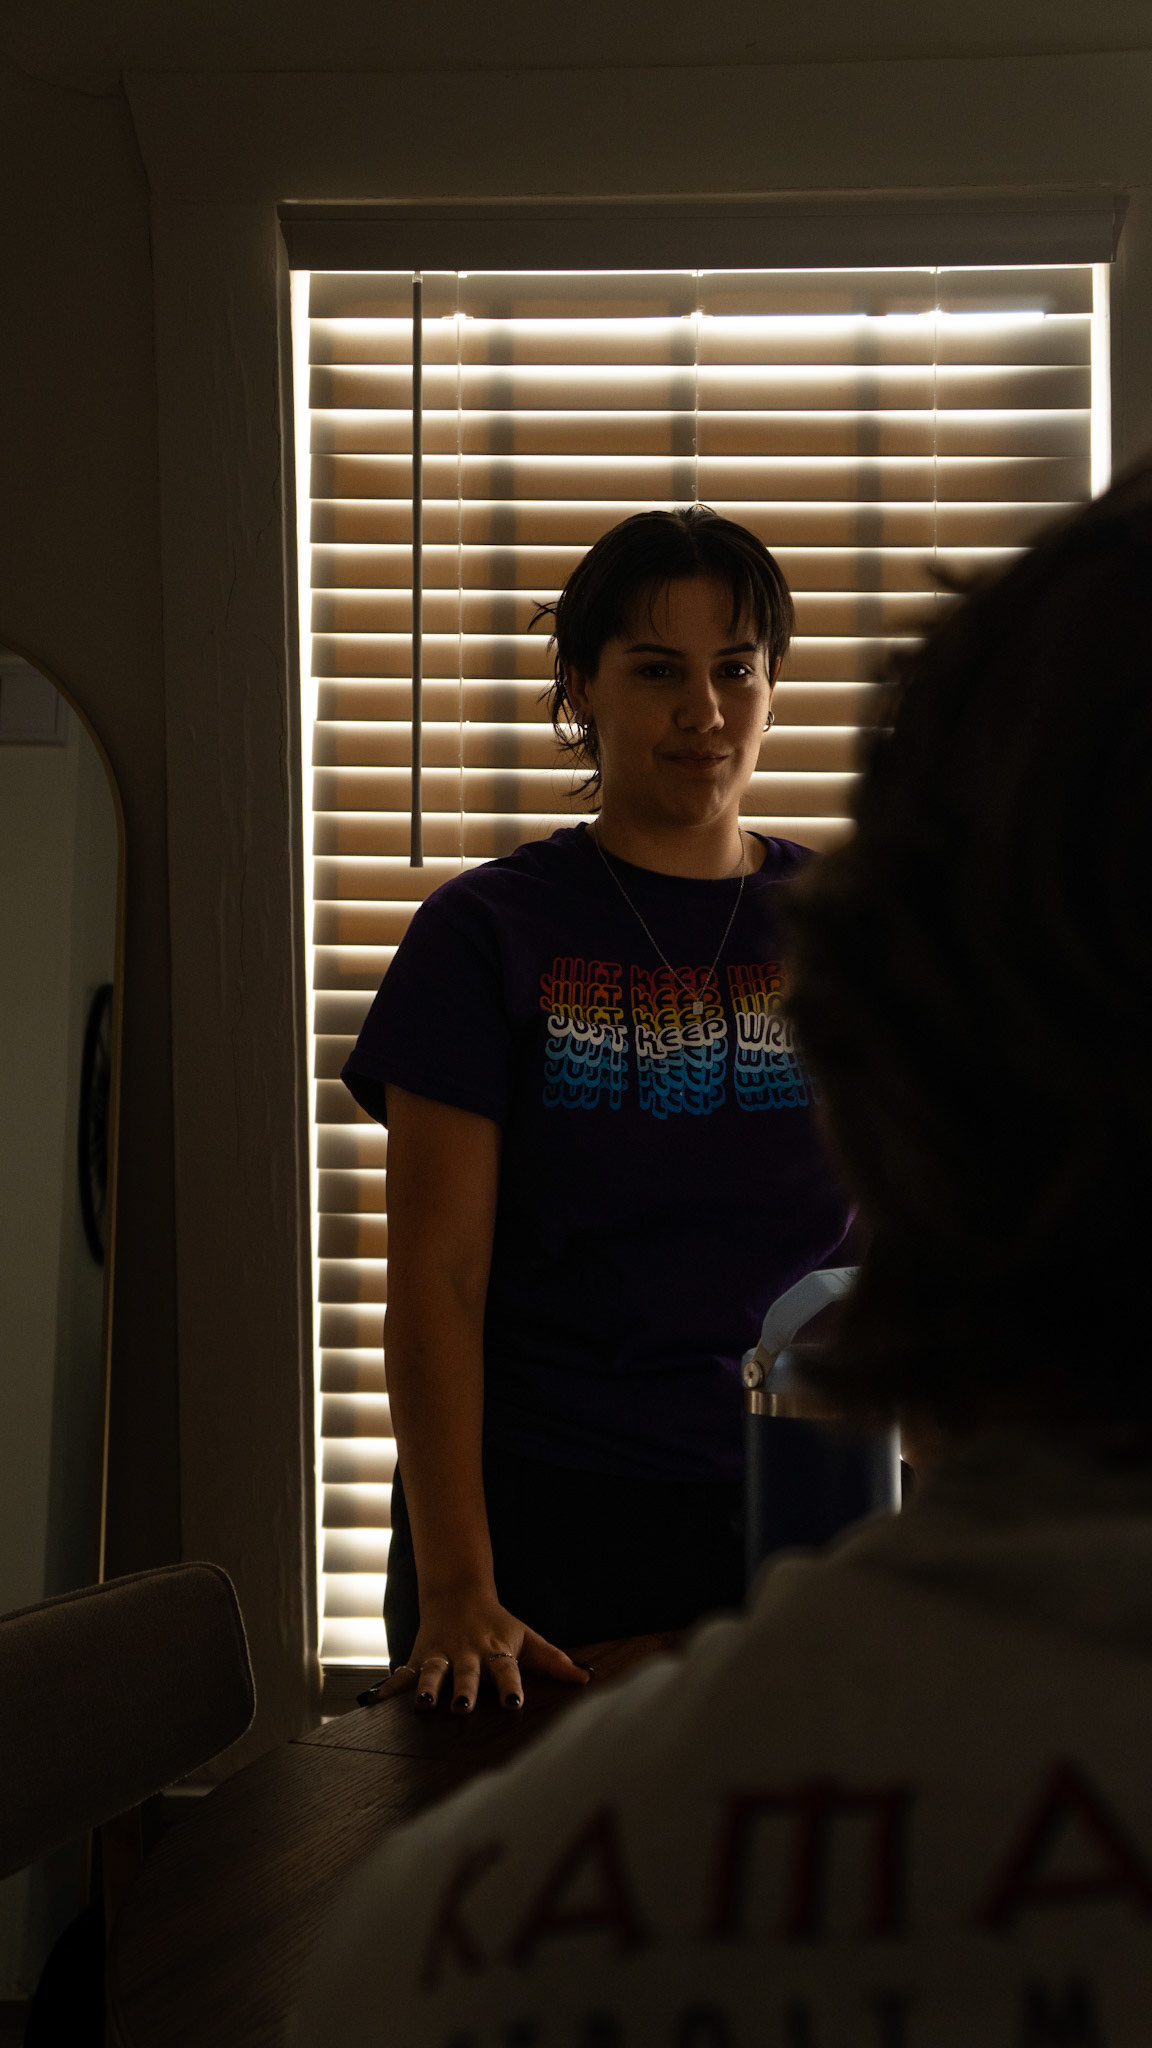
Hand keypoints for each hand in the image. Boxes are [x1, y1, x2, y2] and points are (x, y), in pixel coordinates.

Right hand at [371, 1591, 590, 1714]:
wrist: (458, 1596)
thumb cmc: (498, 1625)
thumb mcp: (526, 1639)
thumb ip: (554, 1660)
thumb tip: (587, 1678)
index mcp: (495, 1652)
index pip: (506, 1670)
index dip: (511, 1687)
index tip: (514, 1704)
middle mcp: (467, 1655)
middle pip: (467, 1674)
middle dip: (465, 1690)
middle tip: (463, 1707)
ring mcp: (441, 1656)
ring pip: (433, 1672)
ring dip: (429, 1688)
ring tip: (424, 1705)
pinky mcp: (418, 1659)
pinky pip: (401, 1677)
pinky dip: (385, 1690)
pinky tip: (371, 1705)